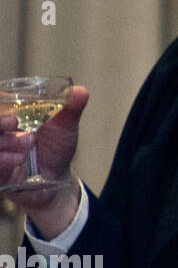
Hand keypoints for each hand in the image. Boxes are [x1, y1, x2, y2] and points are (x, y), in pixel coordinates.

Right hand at [0, 86, 88, 238]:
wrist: (58, 176)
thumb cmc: (56, 146)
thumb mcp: (65, 126)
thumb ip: (70, 108)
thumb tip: (80, 91)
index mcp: (9, 118)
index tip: (4, 100)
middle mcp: (0, 134)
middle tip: (14, 121)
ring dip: (4, 142)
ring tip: (29, 141)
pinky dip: (2, 160)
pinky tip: (18, 159)